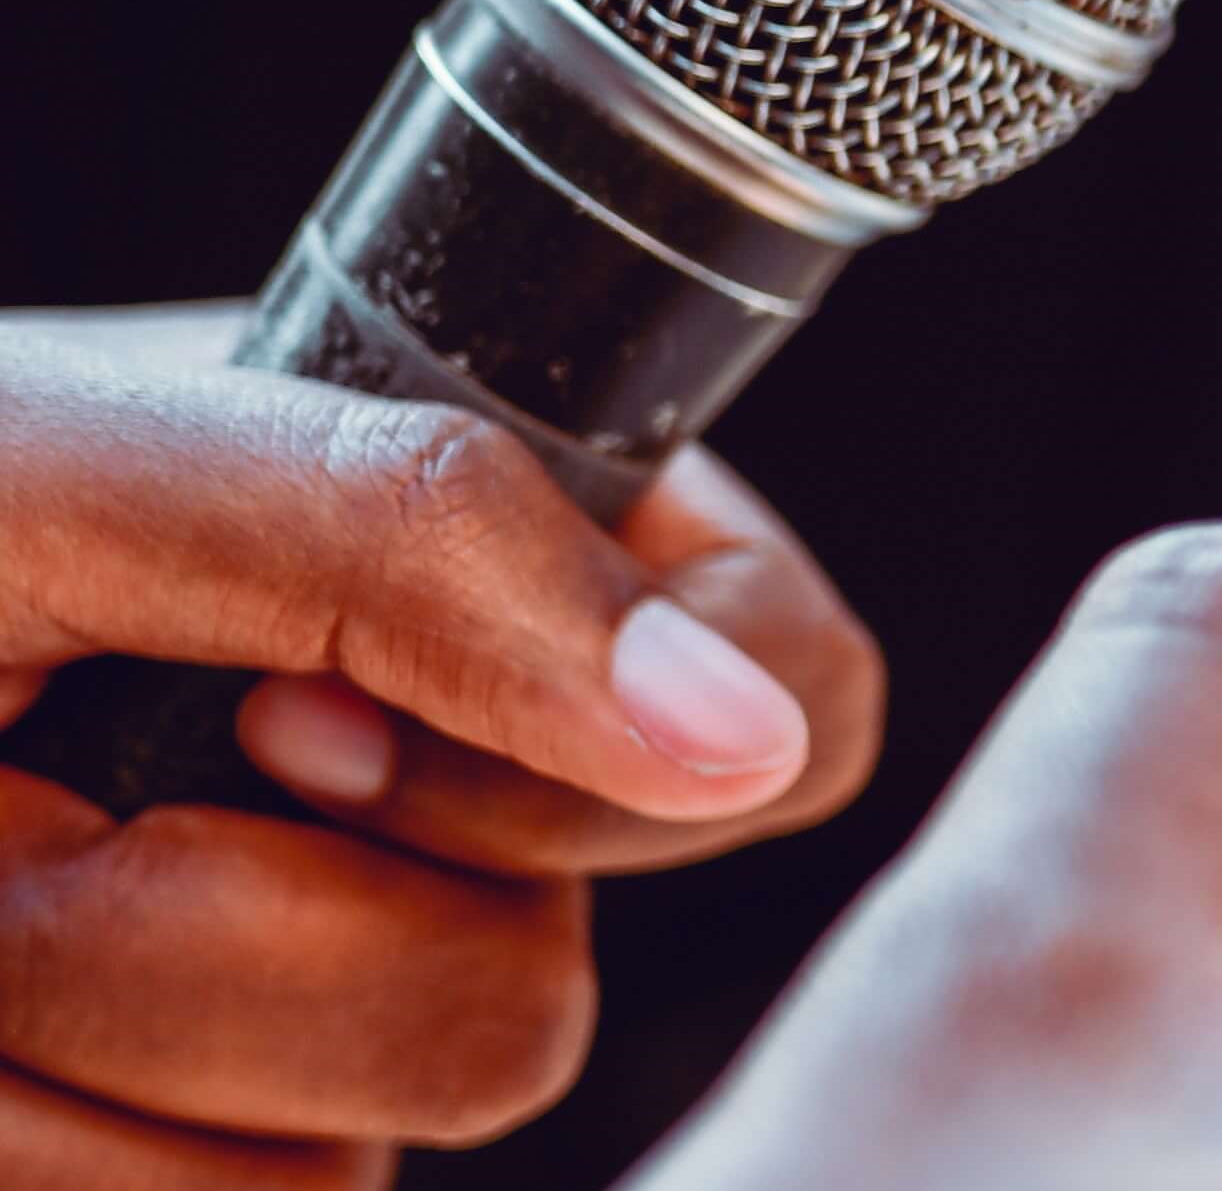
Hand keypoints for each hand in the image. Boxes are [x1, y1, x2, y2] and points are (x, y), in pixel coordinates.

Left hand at [0, 310, 877, 1182]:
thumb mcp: (52, 466)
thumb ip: (414, 540)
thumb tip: (752, 735)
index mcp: (451, 574)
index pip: (782, 698)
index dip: (604, 748)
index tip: (316, 705)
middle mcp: (395, 807)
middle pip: (537, 988)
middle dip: (232, 924)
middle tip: (26, 799)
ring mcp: (256, 1027)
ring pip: (342, 1161)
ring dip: (65, 1061)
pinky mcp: (139, 1171)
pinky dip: (17, 1155)